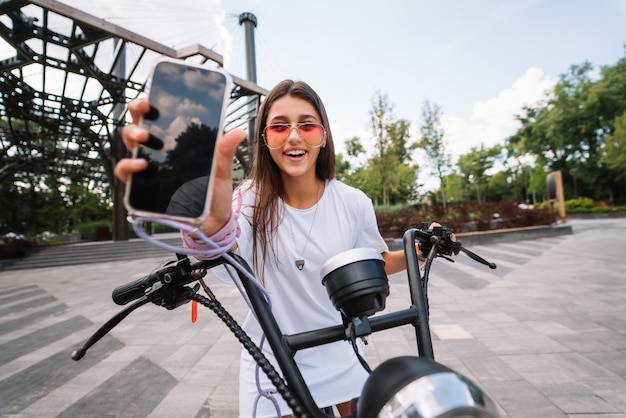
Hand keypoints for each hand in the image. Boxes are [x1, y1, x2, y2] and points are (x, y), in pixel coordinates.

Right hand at [113, 99, 246, 235]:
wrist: (210, 222)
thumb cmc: (212, 193)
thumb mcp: (221, 170)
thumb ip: (225, 151)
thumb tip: (239, 131)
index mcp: (173, 143)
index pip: (155, 118)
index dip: (147, 104)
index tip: (150, 98)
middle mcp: (156, 153)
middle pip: (136, 127)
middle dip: (136, 115)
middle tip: (145, 111)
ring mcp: (147, 170)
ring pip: (128, 148)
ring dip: (131, 137)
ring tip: (144, 139)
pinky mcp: (142, 189)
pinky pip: (127, 175)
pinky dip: (129, 167)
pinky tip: (142, 166)